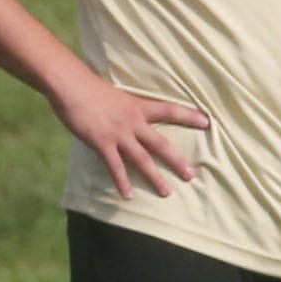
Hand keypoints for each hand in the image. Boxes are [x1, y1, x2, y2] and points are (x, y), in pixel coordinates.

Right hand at [47, 70, 207, 199]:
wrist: (72, 86)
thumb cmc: (89, 87)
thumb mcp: (114, 94)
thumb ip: (123, 107)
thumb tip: (125, 115)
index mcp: (138, 106)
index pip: (170, 110)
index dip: (189, 116)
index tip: (208, 122)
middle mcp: (133, 122)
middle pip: (161, 144)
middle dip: (177, 161)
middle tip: (191, 175)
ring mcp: (118, 134)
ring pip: (142, 159)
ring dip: (155, 177)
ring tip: (166, 192)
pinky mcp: (102, 142)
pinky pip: (115, 166)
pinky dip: (122, 182)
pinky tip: (128, 195)